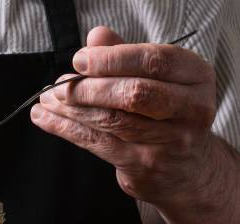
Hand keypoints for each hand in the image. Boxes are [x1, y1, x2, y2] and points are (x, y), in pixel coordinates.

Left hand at [31, 26, 216, 204]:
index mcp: (196, 77)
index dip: (112, 59)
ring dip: (71, 109)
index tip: (79, 60)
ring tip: (46, 101)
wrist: (185, 168)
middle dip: (88, 88)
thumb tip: (96, 37)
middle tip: (58, 87)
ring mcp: (170, 141)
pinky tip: (46, 120)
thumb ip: (127, 56)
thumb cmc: (165, 114)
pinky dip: (67, 129)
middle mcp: (190, 109)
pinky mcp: (145, 165)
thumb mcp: (157, 80)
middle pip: (133, 93)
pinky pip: (99, 143)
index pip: (153, 61)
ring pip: (112, 121)